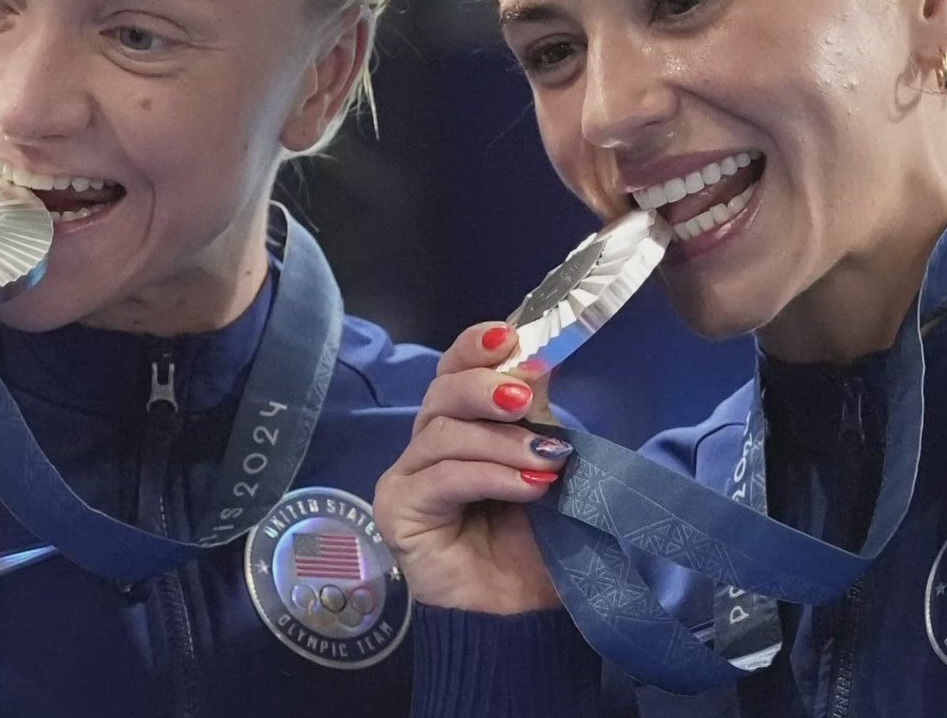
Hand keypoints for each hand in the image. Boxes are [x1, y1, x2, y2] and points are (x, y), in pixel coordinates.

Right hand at [374, 322, 568, 613]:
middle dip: (486, 386)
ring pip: (442, 434)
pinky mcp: (399, 511)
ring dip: (502, 442)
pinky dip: (488, 476)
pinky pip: (441, 478)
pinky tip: (528, 487)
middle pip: (442, 394)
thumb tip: (538, 354)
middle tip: (528, 394)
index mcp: (461, 424)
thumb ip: (536, 415)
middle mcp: (427, 445)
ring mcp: (407, 477)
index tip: (511, 333)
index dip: (476, 346)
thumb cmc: (536, 538)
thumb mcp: (544, 463)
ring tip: (547, 462)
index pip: (454, 368)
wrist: (527, 613)